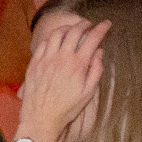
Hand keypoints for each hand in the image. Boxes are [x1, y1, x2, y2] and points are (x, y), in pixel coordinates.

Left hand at [12, 10, 108, 141]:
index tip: (107, 23)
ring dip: (67, 27)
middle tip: (89, 24)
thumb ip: (96, 70)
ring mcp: (46, 59)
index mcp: (78, 64)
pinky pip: (43, 44)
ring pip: (57, 34)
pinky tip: (55, 40)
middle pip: (74, 31)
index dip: (102, 28)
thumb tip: (98, 52)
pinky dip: (52, 38)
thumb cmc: (67, 108)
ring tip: (72, 29)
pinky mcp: (34, 64)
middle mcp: (62, 58)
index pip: (93, 38)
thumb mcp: (88, 92)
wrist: (41, 118)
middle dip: (84, 24)